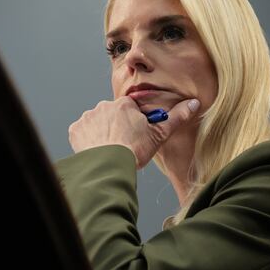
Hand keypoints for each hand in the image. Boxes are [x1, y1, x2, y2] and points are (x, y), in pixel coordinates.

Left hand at [67, 97, 199, 168]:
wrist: (109, 165)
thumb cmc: (134, 151)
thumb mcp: (159, 134)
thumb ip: (176, 117)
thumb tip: (193, 104)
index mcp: (123, 105)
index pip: (129, 109)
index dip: (133, 122)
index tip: (134, 133)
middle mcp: (103, 107)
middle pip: (111, 115)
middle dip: (116, 126)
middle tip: (122, 143)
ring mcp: (87, 118)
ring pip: (96, 123)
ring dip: (101, 132)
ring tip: (109, 148)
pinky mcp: (76, 130)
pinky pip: (82, 132)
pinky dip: (88, 139)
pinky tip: (97, 149)